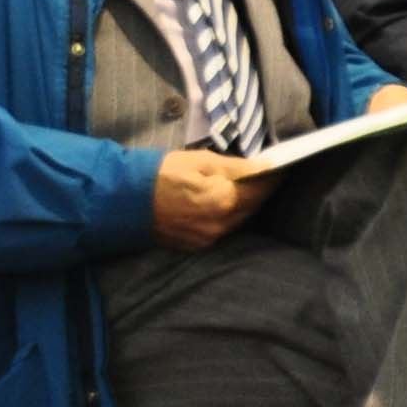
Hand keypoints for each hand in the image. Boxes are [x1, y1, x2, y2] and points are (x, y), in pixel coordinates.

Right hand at [152, 150, 276, 252]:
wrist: (123, 200)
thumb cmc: (162, 173)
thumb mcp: (201, 161)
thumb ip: (237, 167)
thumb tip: (267, 167)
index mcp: (223, 200)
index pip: (262, 189)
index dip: (274, 178)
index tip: (283, 167)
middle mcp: (220, 224)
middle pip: (253, 207)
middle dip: (261, 191)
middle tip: (265, 176)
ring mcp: (207, 238)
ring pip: (240, 220)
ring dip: (246, 205)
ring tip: (246, 188)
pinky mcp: (196, 245)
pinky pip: (223, 229)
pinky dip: (228, 216)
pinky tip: (225, 203)